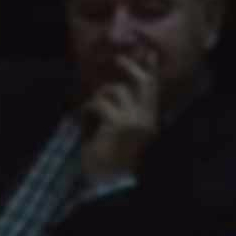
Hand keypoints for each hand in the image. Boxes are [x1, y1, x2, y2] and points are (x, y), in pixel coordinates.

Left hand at [81, 53, 160, 185]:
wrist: (103, 182)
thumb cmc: (108, 158)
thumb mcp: (119, 132)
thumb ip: (124, 112)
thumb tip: (118, 88)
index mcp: (150, 122)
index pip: (153, 90)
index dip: (150, 70)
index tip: (149, 53)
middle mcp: (147, 119)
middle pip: (143, 83)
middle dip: (130, 67)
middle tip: (117, 60)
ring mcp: (134, 122)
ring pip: (117, 91)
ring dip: (99, 96)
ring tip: (89, 110)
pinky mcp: (117, 124)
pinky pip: (100, 103)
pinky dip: (87, 109)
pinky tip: (82, 118)